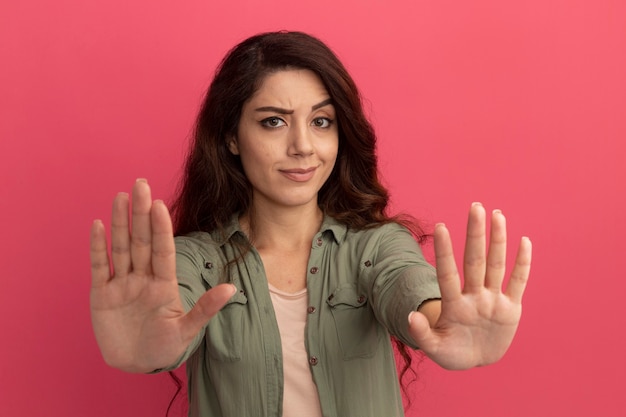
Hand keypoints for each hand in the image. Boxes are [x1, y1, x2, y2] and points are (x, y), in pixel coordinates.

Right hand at [90, 179, 235, 372]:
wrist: (136, 364)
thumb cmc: (165, 347)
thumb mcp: (186, 330)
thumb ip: (205, 309)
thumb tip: (231, 288)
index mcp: (164, 284)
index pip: (163, 250)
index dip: (161, 228)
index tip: (161, 205)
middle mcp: (143, 277)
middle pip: (141, 241)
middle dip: (141, 214)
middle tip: (141, 184)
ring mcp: (122, 283)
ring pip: (121, 247)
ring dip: (120, 223)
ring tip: (122, 196)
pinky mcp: (102, 293)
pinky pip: (99, 266)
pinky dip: (98, 247)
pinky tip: (98, 225)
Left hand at [408, 203, 531, 369]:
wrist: (475, 360)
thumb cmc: (451, 352)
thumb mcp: (435, 349)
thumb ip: (422, 334)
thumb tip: (410, 316)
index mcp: (454, 305)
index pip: (447, 273)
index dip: (444, 251)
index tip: (441, 227)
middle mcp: (473, 296)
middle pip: (474, 260)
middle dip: (475, 234)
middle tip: (475, 206)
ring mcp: (492, 300)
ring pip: (496, 265)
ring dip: (497, 241)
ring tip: (497, 214)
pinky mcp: (510, 309)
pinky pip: (518, 283)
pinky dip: (523, 264)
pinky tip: (524, 241)